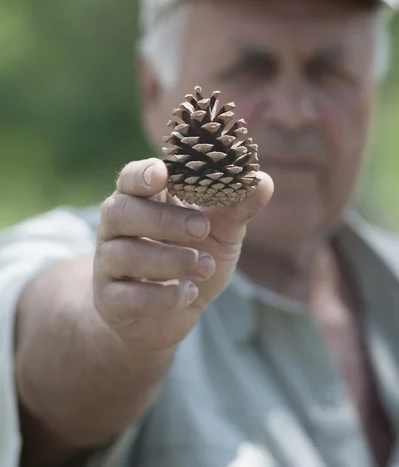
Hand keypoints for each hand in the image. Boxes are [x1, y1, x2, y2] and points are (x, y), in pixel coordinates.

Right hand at [93, 158, 272, 350]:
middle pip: (120, 211)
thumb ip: (237, 207)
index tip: (163, 173)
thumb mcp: (220, 232)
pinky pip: (127, 295)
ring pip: (124, 254)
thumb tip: (262, 180)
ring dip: (170, 260)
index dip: (142, 174)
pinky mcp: (111, 301)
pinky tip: (189, 293)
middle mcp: (116, 228)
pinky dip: (162, 296)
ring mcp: (108, 265)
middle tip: (202, 228)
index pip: (129, 178)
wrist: (172, 315)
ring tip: (205, 267)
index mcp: (141, 201)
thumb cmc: (193, 258)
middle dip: (164, 220)